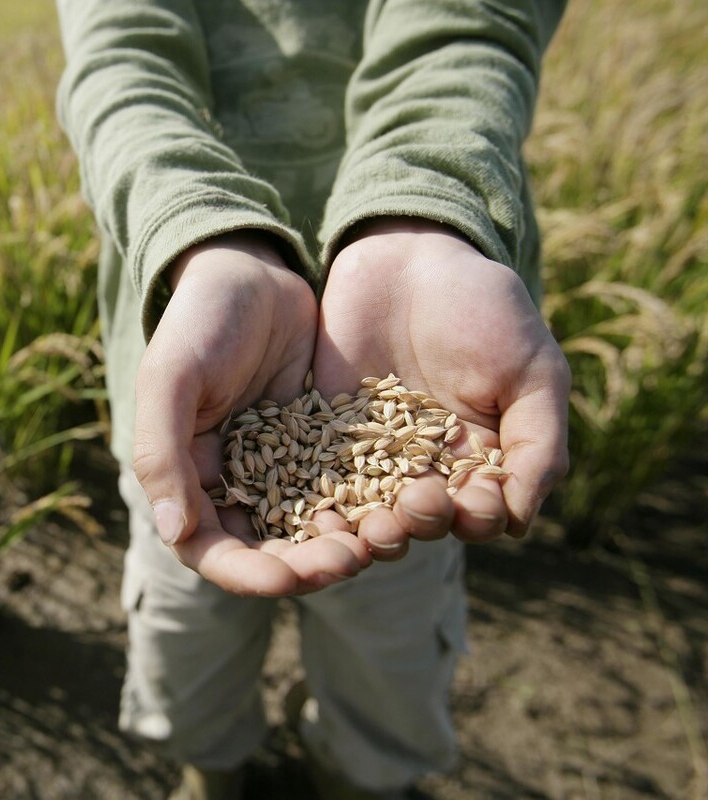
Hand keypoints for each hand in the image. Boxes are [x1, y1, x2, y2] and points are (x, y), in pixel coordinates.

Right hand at [133, 232, 371, 595]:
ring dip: (340, 542)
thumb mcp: (171, 378)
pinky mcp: (320, 445)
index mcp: (187, 476)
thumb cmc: (198, 320)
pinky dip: (366, 503)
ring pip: (310, 527)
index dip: (246, 573)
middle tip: (347, 560)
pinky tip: (396, 504)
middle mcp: (232, 483)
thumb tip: (171, 530)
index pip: (210, 549)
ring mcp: (278, 467)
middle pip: (266, 549)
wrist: (251, 270)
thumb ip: (162, 452)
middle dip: (304, 565)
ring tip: (376, 540)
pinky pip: (344, 487)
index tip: (285, 580)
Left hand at [313, 219, 570, 558]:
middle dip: (420, 522)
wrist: (409, 260)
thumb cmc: (484, 309)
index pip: (479, 510)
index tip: (473, 506)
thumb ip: (539, 443)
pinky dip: (317, 498)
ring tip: (366, 526)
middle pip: (421, 517)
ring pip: (368, 507)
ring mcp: (369, 453)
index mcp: (479, 460)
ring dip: (369, 526)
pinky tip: (314, 512)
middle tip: (413, 509)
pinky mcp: (322, 432)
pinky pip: (316, 474)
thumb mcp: (532, 369)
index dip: (477, 516)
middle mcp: (424, 467)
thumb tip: (521, 522)